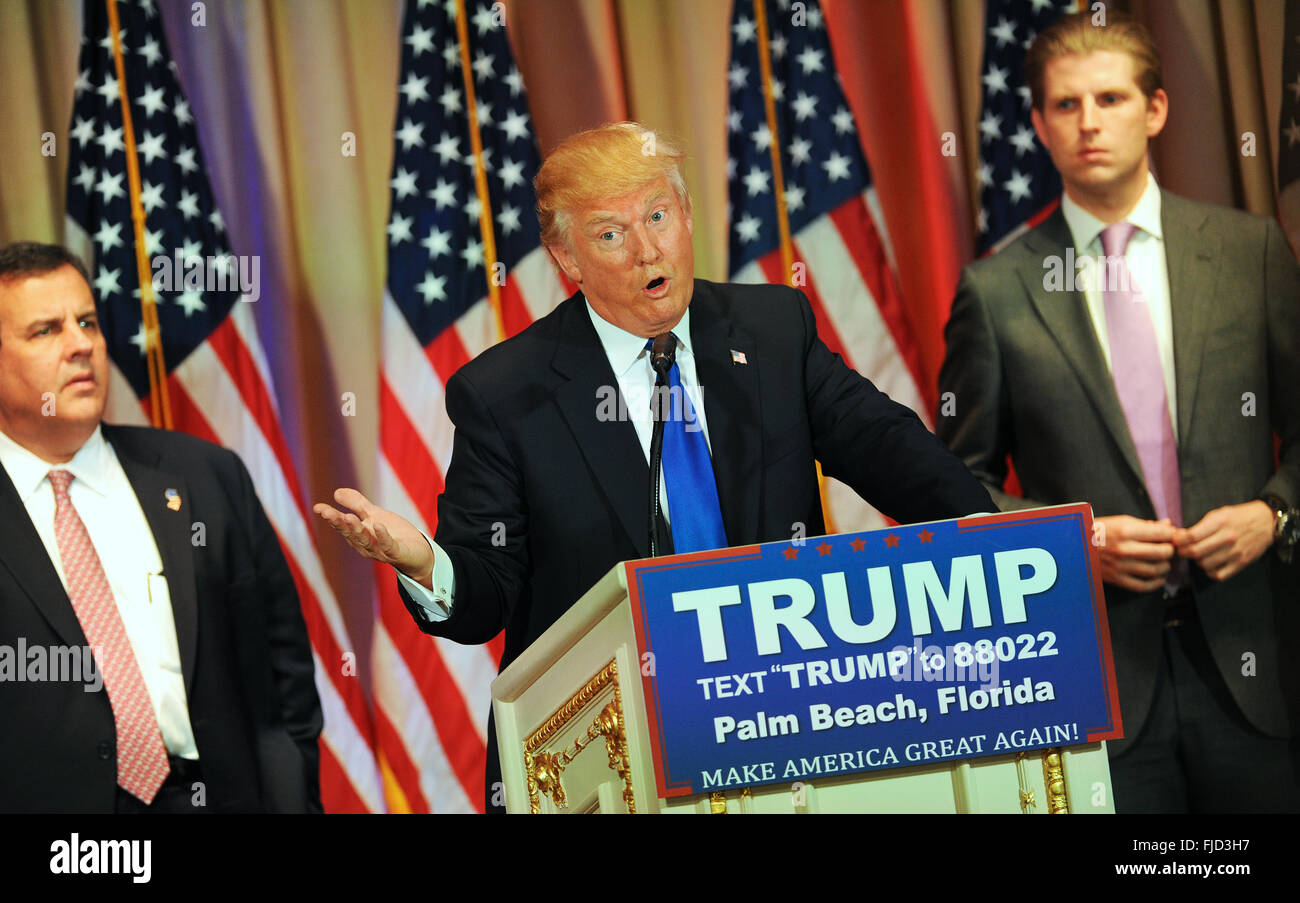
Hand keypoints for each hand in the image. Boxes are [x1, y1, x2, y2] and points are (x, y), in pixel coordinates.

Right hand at [314, 488, 434, 587]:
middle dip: (339, 523)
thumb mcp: (374, 515)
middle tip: (327, 512)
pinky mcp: (397, 553)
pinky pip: (388, 546)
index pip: (342, 525)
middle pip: (350, 533)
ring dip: (356, 530)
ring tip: (348, 517)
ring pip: (365, 541)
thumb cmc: (393, 533)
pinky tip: (378, 525)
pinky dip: (383, 536)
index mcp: (359, 535)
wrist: (418, 552)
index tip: (318, 507)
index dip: (331, 517)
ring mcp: (380, 550)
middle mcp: (366, 545)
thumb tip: (335, 492)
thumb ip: (357, 504)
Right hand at [1093, 515, 1175, 592]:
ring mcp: (1121, 566)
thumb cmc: (1098, 531)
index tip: (1171, 536)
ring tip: (1163, 562)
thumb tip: (1168, 525)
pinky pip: (1143, 586)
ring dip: (1165, 566)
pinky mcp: (1117, 579)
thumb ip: (1145, 525)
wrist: (1074, 546)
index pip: (1162, 533)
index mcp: (1125, 531)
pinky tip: (1158, 578)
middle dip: (1171, 551)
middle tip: (1169, 549)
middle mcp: (1124, 549)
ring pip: (1156, 570)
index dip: (1172, 534)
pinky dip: (1155, 584)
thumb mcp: (1120, 521)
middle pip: (1163, 553)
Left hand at [1173, 501, 1273, 581]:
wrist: (1267, 522)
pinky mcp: (1242, 563)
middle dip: (1182, 553)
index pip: (1191, 536)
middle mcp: (1228, 537)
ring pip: (1205, 565)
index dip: (1177, 541)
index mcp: (1220, 522)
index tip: (1174, 540)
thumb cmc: (1238, 517)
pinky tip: (1210, 565)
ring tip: (1198, 556)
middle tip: (1181, 550)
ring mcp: (1236, 552)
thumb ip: (1200, 526)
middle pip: (1195, 552)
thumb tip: (1178, 537)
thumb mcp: (1218, 513)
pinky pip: (1219, 575)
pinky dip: (1210, 572)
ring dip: (1196, 562)